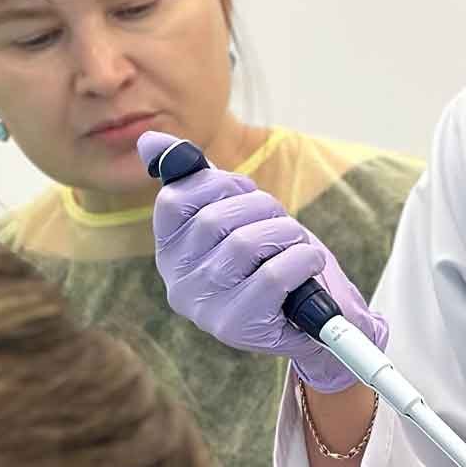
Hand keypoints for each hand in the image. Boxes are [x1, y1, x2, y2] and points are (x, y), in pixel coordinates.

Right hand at [138, 130, 385, 392]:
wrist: (314, 319)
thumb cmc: (273, 261)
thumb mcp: (237, 216)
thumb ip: (198, 180)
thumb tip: (151, 140)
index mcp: (170, 250)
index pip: (175, 199)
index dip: (223, 186)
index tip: (247, 196)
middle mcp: (177, 281)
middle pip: (216, 218)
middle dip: (264, 209)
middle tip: (282, 224)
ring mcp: (204, 307)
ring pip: (246, 243)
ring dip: (287, 235)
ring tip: (297, 247)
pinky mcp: (238, 326)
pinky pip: (274, 274)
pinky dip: (303, 260)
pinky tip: (308, 266)